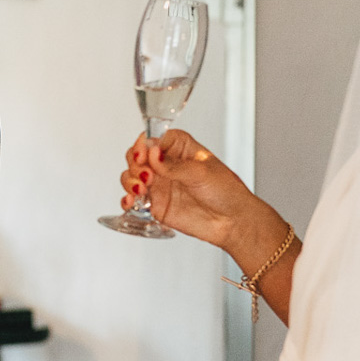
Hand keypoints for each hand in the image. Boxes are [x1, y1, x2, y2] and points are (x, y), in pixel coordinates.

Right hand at [118, 130, 265, 254]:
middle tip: (146, 175)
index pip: (153, 138)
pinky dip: (127, 200)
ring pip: (131, 176)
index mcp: (179, 148)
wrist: (232, 222)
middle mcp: (166, 164)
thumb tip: (153, 154)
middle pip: (137, 156)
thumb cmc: (226, 191)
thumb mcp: (202, 173)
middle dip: (135, 164)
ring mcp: (159, 184)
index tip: (144, 155)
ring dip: (130, 181)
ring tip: (141, 190)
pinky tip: (132, 201)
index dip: (144, 145)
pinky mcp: (154, 204)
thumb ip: (174, 166)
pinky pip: (133, 200)